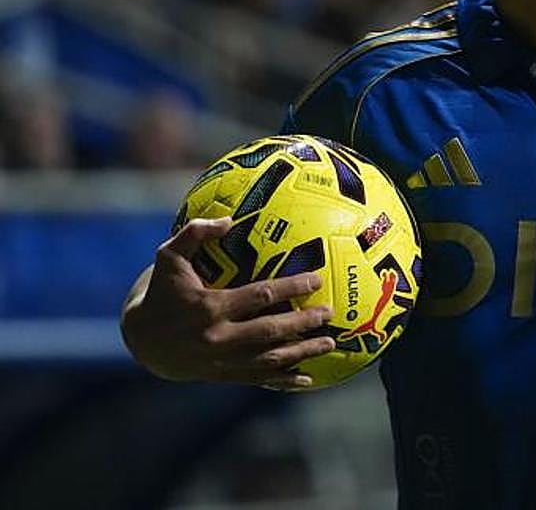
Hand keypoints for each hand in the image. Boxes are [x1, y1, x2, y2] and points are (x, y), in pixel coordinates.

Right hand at [121, 216, 335, 390]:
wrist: (142, 339)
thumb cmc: (163, 291)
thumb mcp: (169, 256)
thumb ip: (195, 233)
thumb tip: (229, 220)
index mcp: (209, 307)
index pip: (259, 296)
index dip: (290, 288)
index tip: (316, 279)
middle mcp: (218, 337)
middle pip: (269, 331)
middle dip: (302, 323)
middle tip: (329, 312)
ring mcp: (221, 360)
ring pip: (268, 360)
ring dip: (302, 353)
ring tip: (329, 343)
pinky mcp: (222, 374)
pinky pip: (258, 379)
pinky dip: (283, 380)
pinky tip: (307, 378)